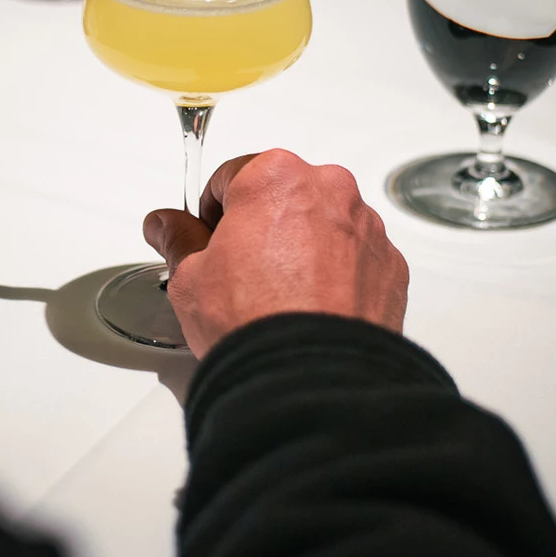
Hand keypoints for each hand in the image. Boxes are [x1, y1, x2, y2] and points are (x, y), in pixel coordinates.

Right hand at [142, 149, 408, 357]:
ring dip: (304, 249)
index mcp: (275, 177)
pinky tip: (316, 310)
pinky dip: (338, 276)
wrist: (313, 379)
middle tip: (243, 275)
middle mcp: (329, 190)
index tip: (209, 241)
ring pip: (325, 226)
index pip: (230, 177)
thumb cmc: (255, 322)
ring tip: (282, 299)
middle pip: (284, 197)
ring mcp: (367, 228)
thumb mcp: (191, 278)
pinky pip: (357, 259)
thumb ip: (178, 239)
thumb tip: (164, 224)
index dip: (212, 213)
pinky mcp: (391, 265)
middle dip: (263, 227)